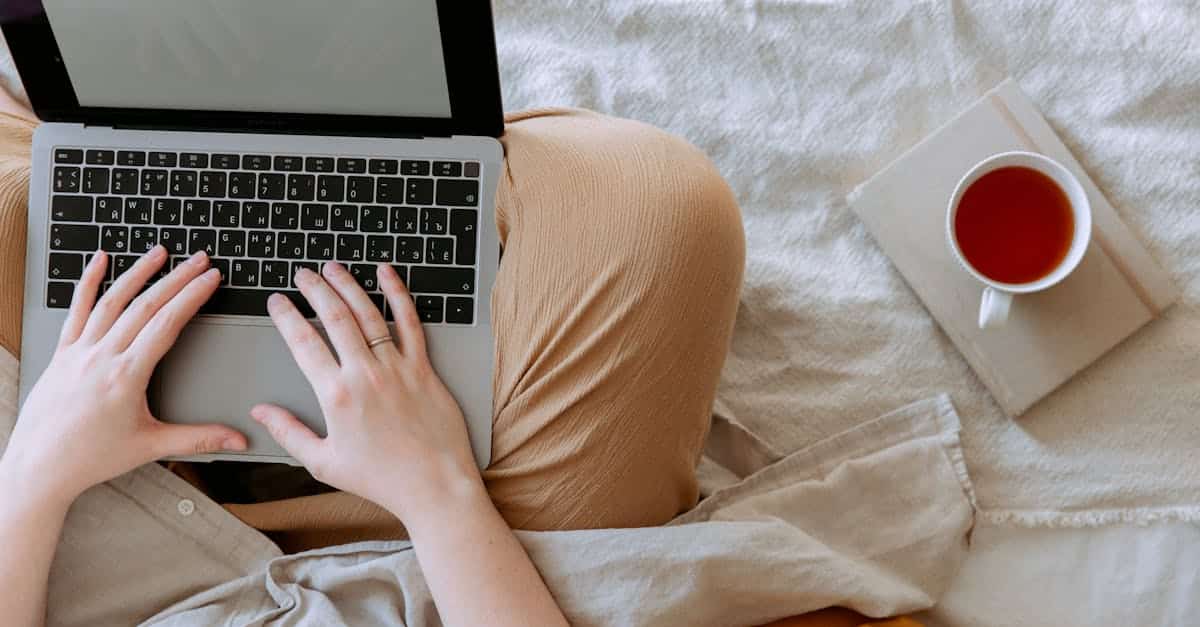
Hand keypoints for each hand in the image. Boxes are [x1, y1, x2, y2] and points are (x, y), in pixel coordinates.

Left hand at [2, 247, 246, 505]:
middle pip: (145, 306)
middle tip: (199, 260)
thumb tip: (237, 440)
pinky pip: (76, 310)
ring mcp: (79, 352)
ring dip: (138, 273)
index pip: (167, 324)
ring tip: (160, 253)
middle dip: (176, 279)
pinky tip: (99, 261)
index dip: (192, 297)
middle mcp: (101, 357)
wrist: (39, 468)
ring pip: (112, 301)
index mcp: (126, 377)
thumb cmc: (90, 458)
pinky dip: (88, 282)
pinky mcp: (62, 354)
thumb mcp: (151, 447)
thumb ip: (199, 439)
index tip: (210, 279)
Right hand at [251, 262, 480, 523]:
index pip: (304, 343)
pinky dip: (398, 294)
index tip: (277, 301)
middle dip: (314, 290)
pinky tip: (387, 274)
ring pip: (369, 314)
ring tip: (332, 268)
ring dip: (348, 286)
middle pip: (335, 319)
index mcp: (336, 396)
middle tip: (302, 274)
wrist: (434, 485)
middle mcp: (365, 374)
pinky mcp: (424, 368)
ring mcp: (397, 368)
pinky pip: (410, 323)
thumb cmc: (380, 479)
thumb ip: (289, 433)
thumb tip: (260, 412)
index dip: (287, 317)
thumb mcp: (323, 463)